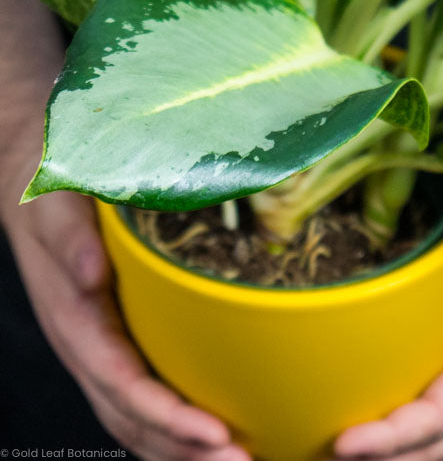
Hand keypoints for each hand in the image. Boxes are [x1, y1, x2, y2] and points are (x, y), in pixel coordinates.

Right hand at [1, 151, 250, 460]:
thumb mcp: (54, 204)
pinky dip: (173, 422)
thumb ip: (69, 239)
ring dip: (182, 448)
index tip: (214, 433)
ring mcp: (101, 344)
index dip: (165, 414)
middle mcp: (88, 342)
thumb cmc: (49, 191)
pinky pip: (141, 390)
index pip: (121, 382)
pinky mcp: (116, 334)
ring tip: (239, 460)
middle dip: (183, 450)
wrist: (34, 179)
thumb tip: (91, 273)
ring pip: (136, 416)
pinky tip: (208, 430)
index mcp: (75, 317)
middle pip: (131, 417)